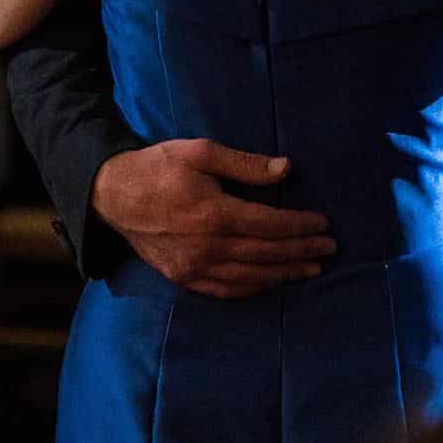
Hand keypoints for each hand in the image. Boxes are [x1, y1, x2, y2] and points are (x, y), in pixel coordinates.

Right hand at [90, 140, 335, 301]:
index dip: (299, 227)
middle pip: (266, 254)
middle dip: (301, 252)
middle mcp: (208, 247)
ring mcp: (195, 268)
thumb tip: (286, 168)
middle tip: (329, 250)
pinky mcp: (184, 279)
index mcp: (214, 213)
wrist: (113, 196)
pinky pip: (227, 290)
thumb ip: (245, 163)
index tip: (323, 224)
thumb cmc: (159, 167)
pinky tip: (271, 282)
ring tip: (310, 269)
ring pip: (250, 277)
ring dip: (284, 274)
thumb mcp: (201, 151)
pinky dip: (255, 288)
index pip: (270, 225)